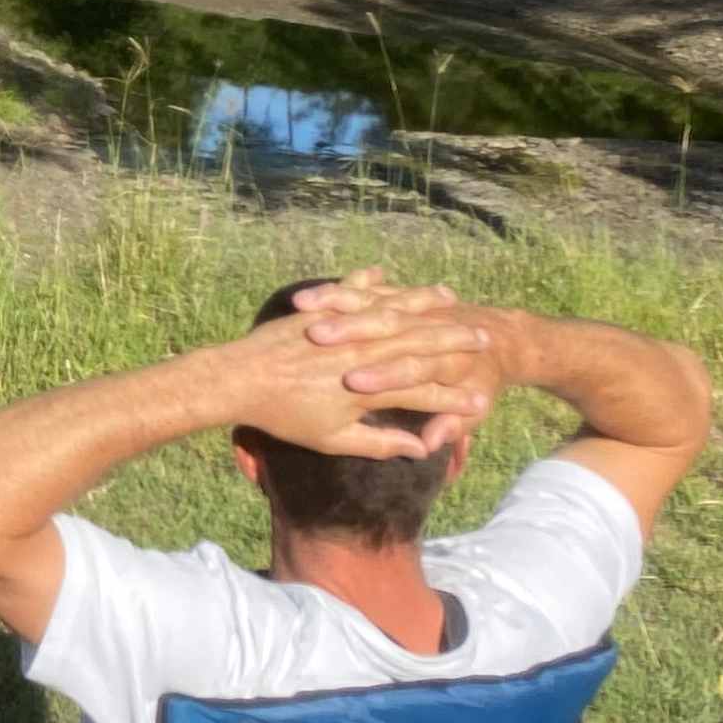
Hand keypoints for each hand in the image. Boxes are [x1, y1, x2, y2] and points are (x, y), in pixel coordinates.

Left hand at [243, 275, 498, 457]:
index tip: (481, 399)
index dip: (453, 396)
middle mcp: (361, 350)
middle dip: (456, 340)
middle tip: (486, 337)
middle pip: (419, 342)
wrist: (236, 380)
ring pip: (392, 310)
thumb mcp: (332, 439)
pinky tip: (384, 273)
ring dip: (425, 303)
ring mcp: (341, 326)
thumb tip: (418, 449)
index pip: (423, 390)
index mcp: (367, 386)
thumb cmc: (284, 416)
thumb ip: (379, 443)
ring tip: (452, 297)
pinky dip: (368, 282)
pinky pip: (350, 290)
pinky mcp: (318, 311)